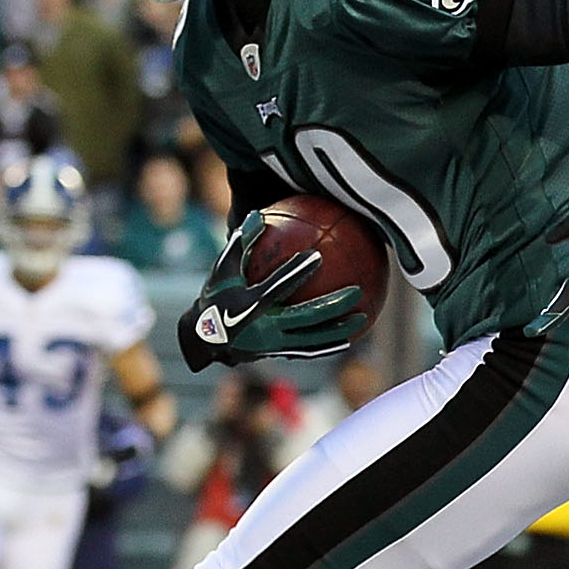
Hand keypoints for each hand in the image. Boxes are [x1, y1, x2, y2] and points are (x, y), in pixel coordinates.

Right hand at [178, 214, 368, 370]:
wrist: (204, 340)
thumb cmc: (216, 296)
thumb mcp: (223, 269)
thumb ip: (241, 244)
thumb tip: (258, 214)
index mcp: (249, 305)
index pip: (276, 287)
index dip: (296, 272)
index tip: (317, 256)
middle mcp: (263, 328)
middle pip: (304, 318)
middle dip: (332, 306)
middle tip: (357, 291)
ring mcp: (273, 344)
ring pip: (312, 340)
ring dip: (339, 330)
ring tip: (364, 318)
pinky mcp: (278, 354)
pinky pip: (308, 351)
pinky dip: (328, 345)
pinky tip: (349, 338)